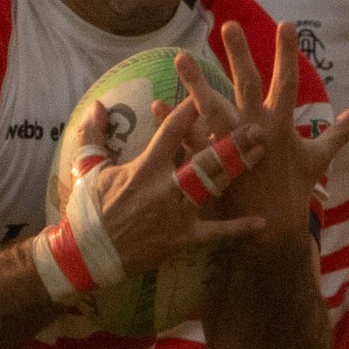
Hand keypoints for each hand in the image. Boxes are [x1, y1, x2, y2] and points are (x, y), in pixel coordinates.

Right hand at [32, 93, 266, 303]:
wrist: (86, 256)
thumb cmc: (86, 210)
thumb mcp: (87, 168)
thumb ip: (94, 134)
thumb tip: (98, 104)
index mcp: (144, 168)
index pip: (170, 132)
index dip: (189, 111)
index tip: (207, 92)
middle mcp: (165, 189)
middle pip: (204, 160)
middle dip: (231, 141)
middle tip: (255, 126)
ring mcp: (176, 215)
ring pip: (214, 188)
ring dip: (239, 169)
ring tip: (262, 152)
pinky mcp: (181, 239)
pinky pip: (215, 233)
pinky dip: (238, 228)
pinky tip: (262, 221)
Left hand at [176, 21, 348, 249]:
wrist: (273, 227)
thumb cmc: (295, 188)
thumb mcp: (319, 159)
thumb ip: (339, 133)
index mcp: (281, 126)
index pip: (287, 83)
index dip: (287, 54)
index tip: (285, 23)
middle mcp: (256, 132)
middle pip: (247, 86)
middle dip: (240, 56)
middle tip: (229, 26)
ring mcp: (232, 147)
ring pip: (211, 109)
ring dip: (195, 84)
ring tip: (180, 57)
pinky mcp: (213, 164)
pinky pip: (188, 140)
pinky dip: (172, 123)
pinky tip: (155, 105)